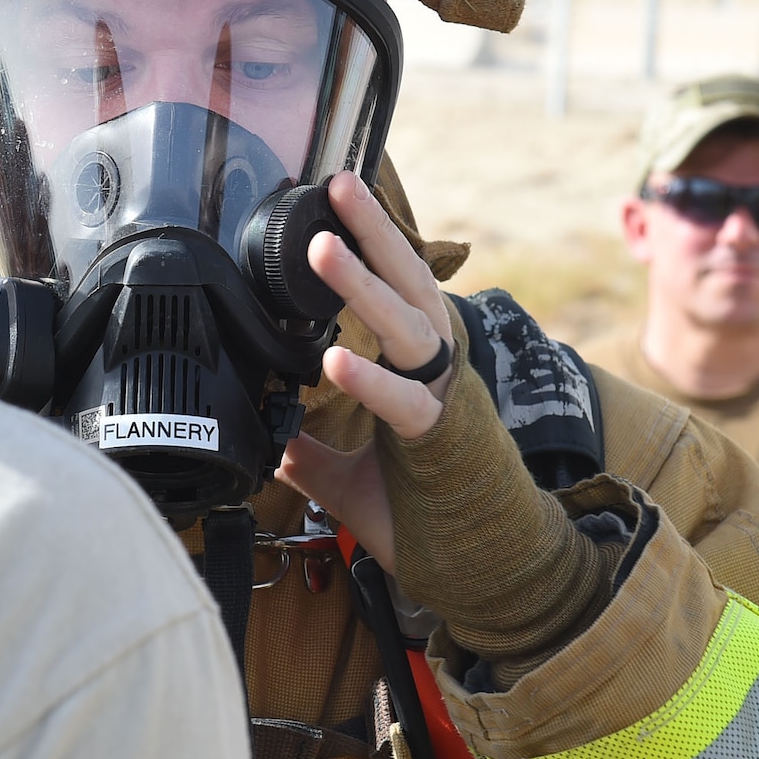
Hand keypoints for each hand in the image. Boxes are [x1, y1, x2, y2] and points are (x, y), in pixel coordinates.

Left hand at [274, 171, 454, 571]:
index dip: (372, 247)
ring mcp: (444, 402)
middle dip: (374, 231)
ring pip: (408, 327)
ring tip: (323, 247)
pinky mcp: (442, 442)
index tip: (338, 203)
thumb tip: (275, 441)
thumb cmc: (428, 520)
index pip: (397, 293)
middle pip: (409, 284)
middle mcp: (438, 373)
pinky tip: (333, 357)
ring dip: (364, 285)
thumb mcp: (351, 481)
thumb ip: (315, 454)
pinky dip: (369, 380)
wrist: (483, 576)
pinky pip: (405, 403)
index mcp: (420, 370)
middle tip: (338, 183)